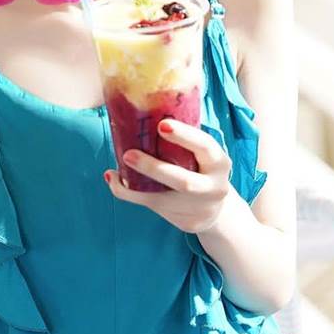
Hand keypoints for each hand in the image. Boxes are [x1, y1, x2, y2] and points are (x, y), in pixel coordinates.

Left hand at [104, 119, 232, 234]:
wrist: (215, 210)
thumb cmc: (202, 170)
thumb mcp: (203, 156)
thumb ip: (184, 141)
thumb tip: (145, 112)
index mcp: (219, 163)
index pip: (205, 147)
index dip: (185, 136)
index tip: (162, 124)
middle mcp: (213, 187)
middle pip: (184, 182)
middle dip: (154, 168)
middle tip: (129, 154)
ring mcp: (198, 207)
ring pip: (163, 199)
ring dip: (136, 185)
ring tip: (115, 171)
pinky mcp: (184, 221)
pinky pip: (152, 207)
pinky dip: (129, 194)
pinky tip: (114, 181)